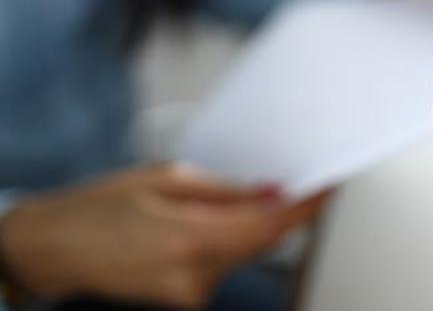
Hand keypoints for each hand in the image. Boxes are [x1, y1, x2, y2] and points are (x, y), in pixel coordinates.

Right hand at [0, 165, 326, 308]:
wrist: (58, 248)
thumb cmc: (102, 207)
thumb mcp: (167, 180)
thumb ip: (227, 191)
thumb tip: (274, 192)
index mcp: (190, 238)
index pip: (270, 225)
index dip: (306, 207)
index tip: (326, 188)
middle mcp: (194, 274)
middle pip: (265, 242)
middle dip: (284, 215)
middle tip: (295, 186)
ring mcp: (192, 293)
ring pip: (246, 253)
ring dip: (249, 228)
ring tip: (210, 206)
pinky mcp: (189, 300)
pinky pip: (226, 265)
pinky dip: (227, 244)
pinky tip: (198, 229)